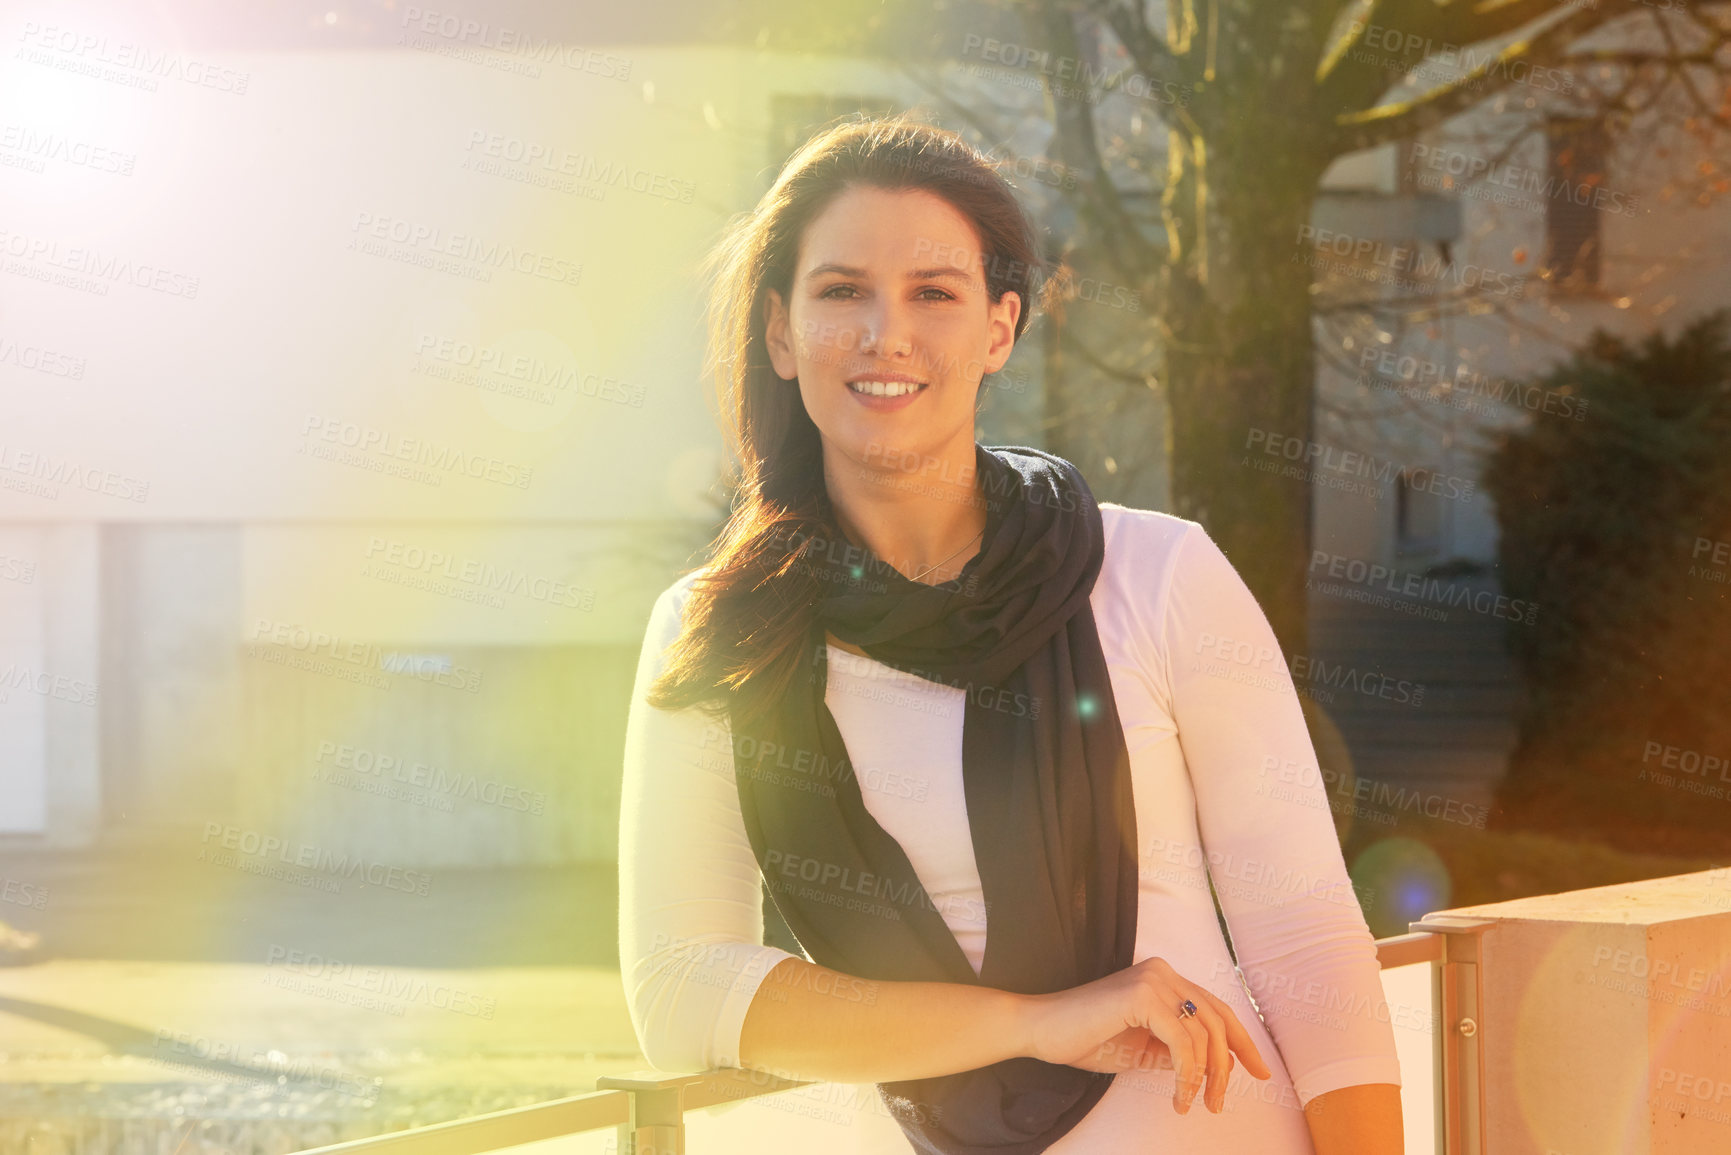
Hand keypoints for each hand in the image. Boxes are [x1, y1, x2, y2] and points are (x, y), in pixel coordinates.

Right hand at [1021, 956, 1272, 1114]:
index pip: (1217, 1009)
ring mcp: (1154, 980)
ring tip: (1190, 1104)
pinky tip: (1178, 1096)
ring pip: (1204, 1034)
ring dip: (1204, 1078)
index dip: (1243, 1042)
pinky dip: (1186, 1075)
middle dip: (1227, 1067)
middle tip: (1219, 1103)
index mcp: (1164, 979)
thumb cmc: (1085, 1039)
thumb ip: (1176, 1050)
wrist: (1041, 1030)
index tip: (1260, 1072)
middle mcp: (1163, 972)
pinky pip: (1182, 1042)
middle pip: (1219, 1021)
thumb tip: (1213, 1065)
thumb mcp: (1142, 1048)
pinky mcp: (1142, 996)